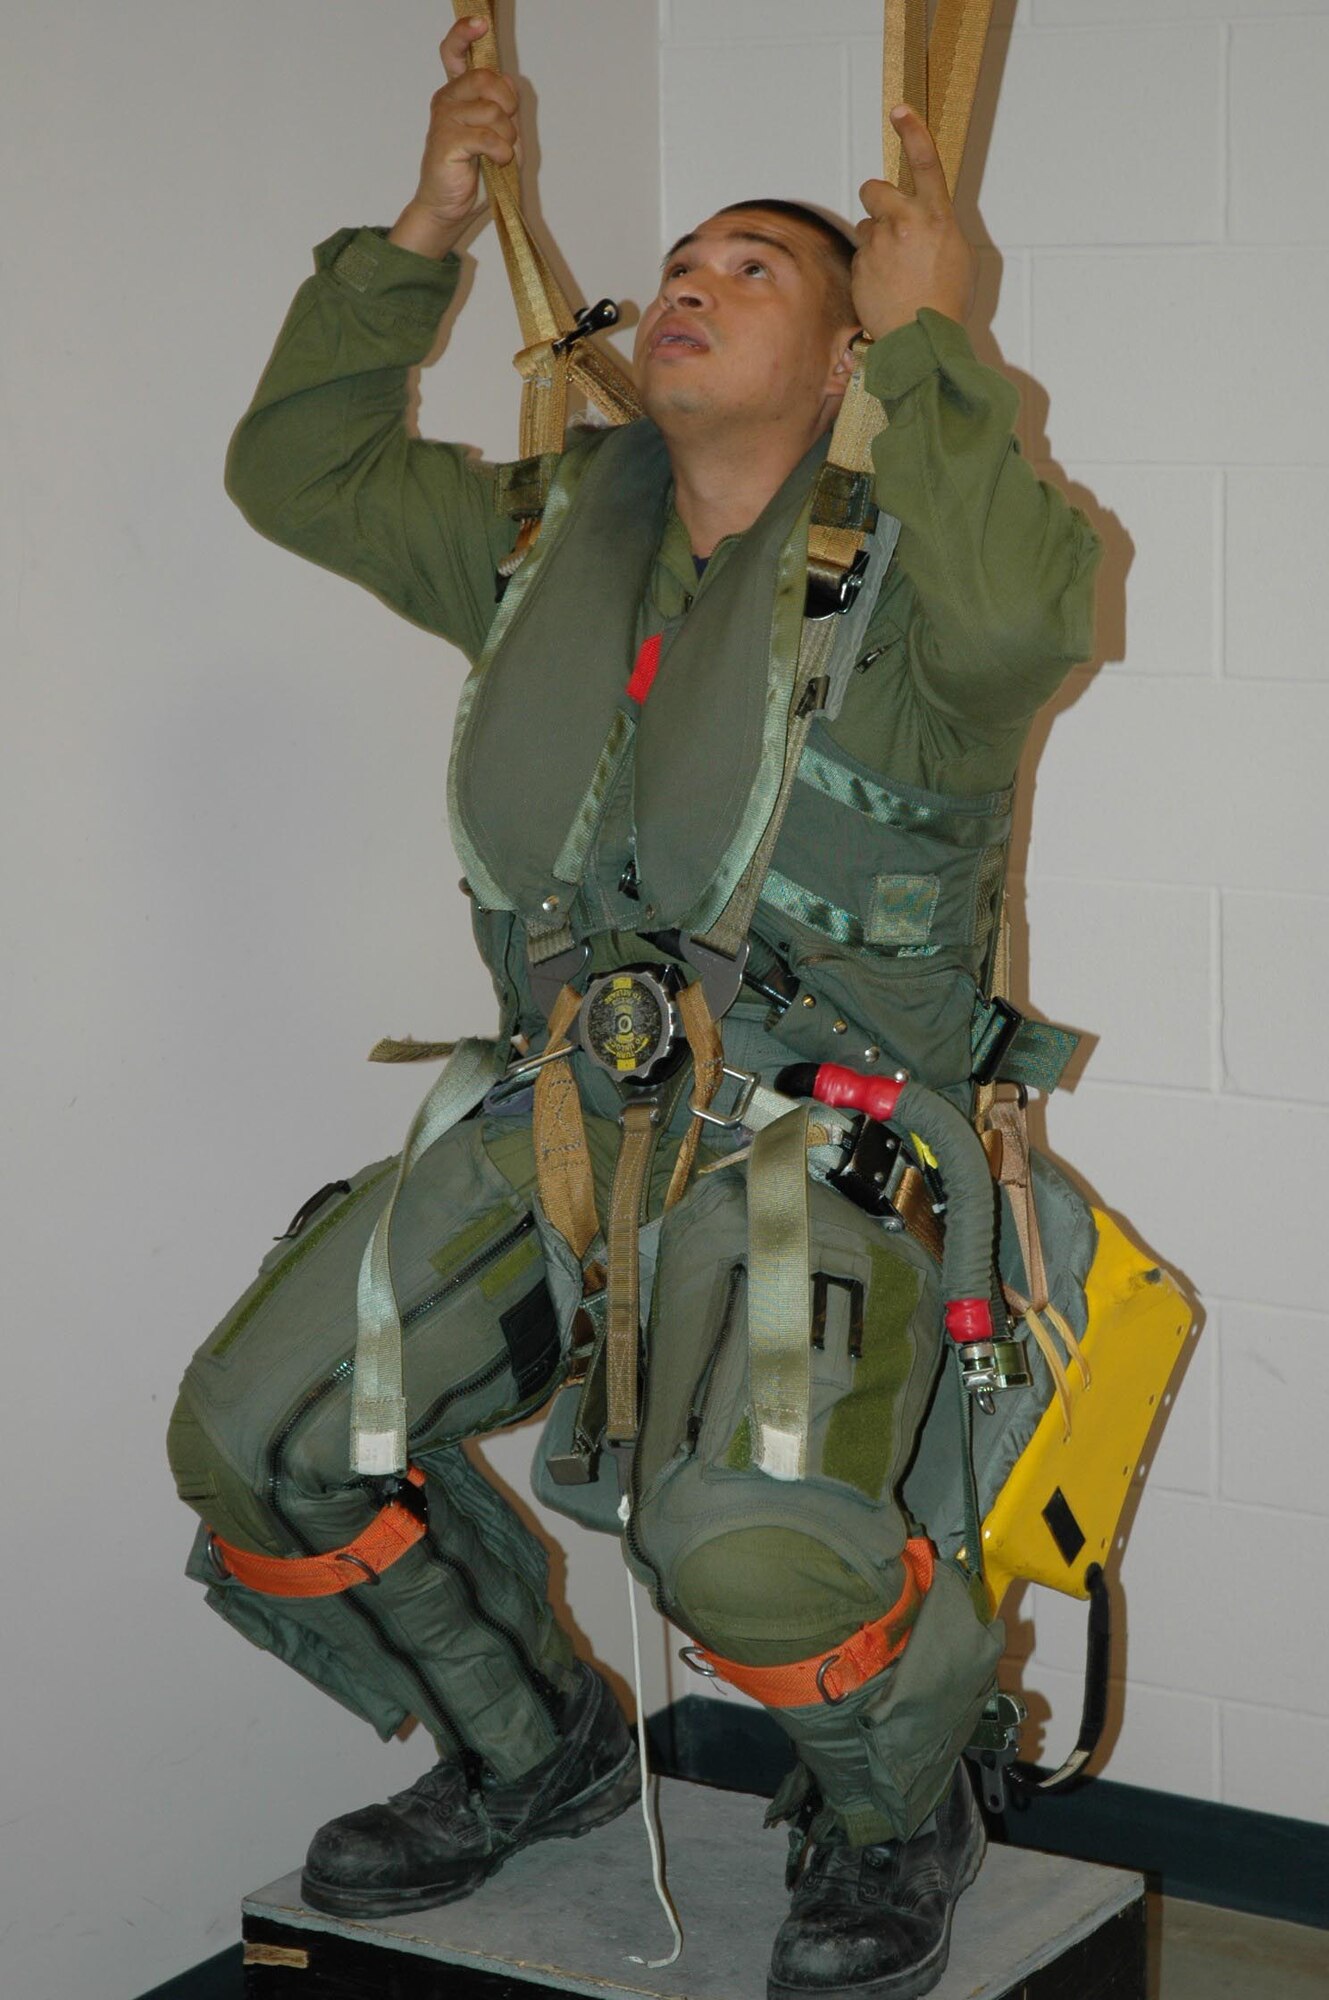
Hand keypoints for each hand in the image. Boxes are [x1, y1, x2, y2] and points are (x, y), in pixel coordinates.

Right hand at [389, 16, 520, 259]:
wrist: (451, 207)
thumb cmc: (477, 173)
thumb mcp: (503, 135)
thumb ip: (506, 109)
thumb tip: (509, 86)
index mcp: (458, 92)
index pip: (454, 52)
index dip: (464, 34)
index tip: (479, 23)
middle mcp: (447, 98)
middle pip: (486, 78)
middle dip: (508, 105)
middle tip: (507, 129)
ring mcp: (444, 118)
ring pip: (491, 110)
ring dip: (506, 136)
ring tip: (499, 154)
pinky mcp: (445, 141)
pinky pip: (487, 136)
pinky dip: (501, 151)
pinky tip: (497, 161)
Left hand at [852, 104, 976, 338]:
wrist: (922, 339)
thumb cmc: (947, 298)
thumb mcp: (957, 253)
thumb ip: (936, 225)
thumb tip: (921, 217)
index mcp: (936, 215)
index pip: (924, 161)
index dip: (912, 131)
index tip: (899, 109)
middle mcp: (904, 221)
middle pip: (874, 188)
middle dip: (876, 199)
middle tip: (888, 221)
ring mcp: (878, 244)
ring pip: (866, 226)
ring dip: (875, 239)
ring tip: (894, 269)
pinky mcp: (860, 265)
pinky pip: (860, 256)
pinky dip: (869, 268)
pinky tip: (885, 287)